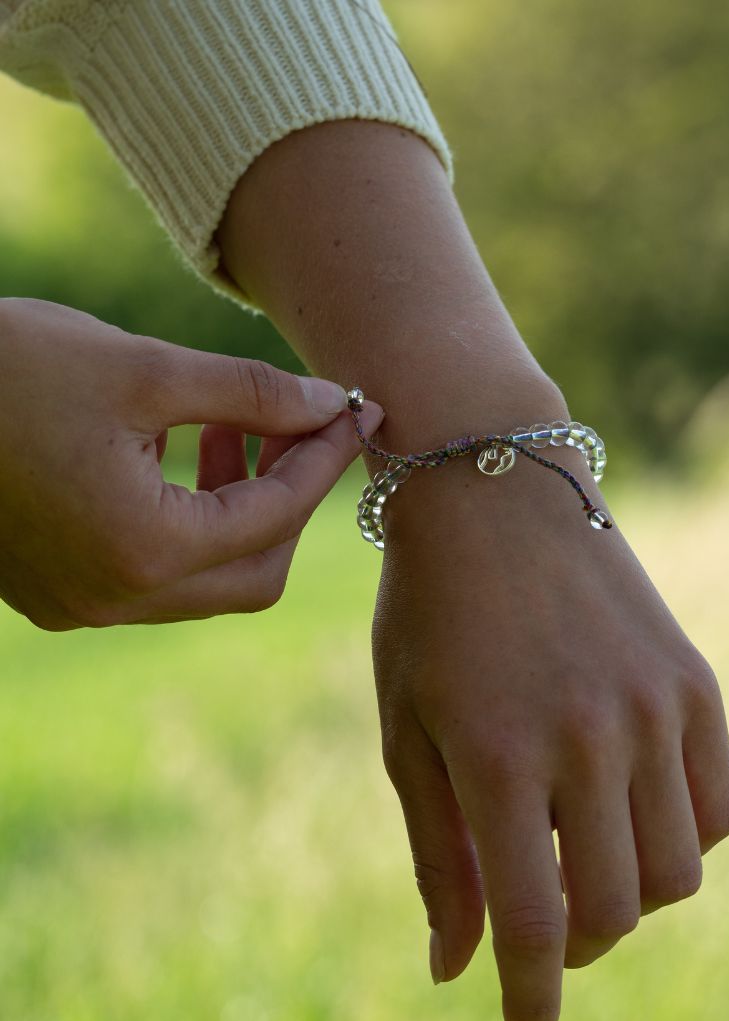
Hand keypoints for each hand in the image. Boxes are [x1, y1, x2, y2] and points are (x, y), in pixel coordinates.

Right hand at [0, 297, 382, 628]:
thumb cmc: (3, 368)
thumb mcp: (140, 369)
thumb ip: (251, 393)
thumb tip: (328, 404)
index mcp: (142, 550)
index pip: (275, 517)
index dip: (323, 460)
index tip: (354, 413)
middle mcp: (116, 599)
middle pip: (255, 574)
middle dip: (291, 501)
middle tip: (298, 428)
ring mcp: (84, 604)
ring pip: (210, 579)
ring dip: (243, 511)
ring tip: (240, 429)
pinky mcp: (60, 593)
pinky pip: (160, 573)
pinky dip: (194, 523)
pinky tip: (187, 454)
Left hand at [370, 420, 728, 1020]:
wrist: (498, 489)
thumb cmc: (431, 612)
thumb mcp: (409, 731)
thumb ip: (438, 857)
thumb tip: (456, 969)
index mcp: (500, 755)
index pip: (533, 925)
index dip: (531, 1000)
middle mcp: (591, 738)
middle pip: (614, 911)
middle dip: (574, 945)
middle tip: (543, 923)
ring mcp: (655, 708)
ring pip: (677, 872)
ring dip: (630, 895)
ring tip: (583, 856)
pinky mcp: (696, 684)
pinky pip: (719, 808)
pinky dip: (683, 837)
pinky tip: (634, 809)